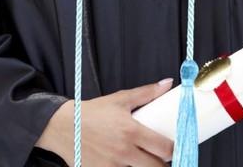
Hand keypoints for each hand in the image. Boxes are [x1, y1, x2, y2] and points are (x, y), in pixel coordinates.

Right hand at [36, 80, 174, 165]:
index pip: (164, 148)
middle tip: (165, 158)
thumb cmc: (93, 112)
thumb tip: (168, 84)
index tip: (179, 148)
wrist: (63, 127)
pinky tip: (130, 166)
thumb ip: (146, 93)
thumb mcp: (121, 99)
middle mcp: (123, 153)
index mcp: (131, 132)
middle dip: (164, 165)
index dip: (176, 151)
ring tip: (148, 161)